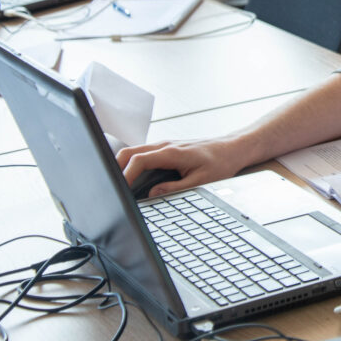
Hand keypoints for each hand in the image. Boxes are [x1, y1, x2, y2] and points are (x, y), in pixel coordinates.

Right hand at [116, 138, 235, 197]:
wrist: (232, 148)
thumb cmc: (220, 163)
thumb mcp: (201, 180)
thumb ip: (175, 188)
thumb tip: (153, 194)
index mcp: (172, 152)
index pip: (139, 160)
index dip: (126, 175)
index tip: (119, 190)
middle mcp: (165, 146)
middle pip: (129, 152)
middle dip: (115, 168)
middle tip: (108, 188)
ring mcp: (164, 146)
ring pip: (134, 152)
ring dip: (122, 166)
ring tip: (116, 185)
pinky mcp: (166, 150)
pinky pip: (142, 154)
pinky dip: (131, 164)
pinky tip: (130, 179)